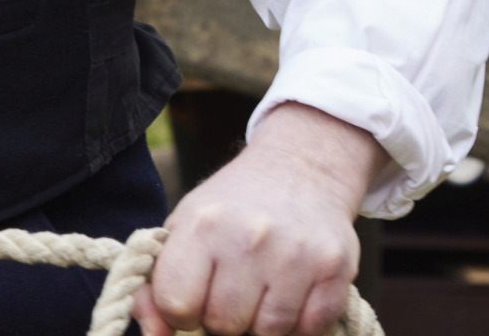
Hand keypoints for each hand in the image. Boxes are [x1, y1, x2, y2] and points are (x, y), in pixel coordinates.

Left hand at [139, 104, 385, 335]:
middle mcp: (249, 237)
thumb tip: (155, 335)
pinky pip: (310, 330)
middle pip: (224, 324)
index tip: (192, 298)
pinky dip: (299, 325)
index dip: (181, 311)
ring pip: (268, 333)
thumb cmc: (231, 208)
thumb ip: (155, 286)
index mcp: (201, 225)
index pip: (176, 303)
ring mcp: (295, 254)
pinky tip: (292, 294)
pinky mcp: (334, 269)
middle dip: (224, 317)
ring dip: (262, 323)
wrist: (299, 170)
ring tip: (261, 290)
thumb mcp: (183, 229)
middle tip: (232, 290)